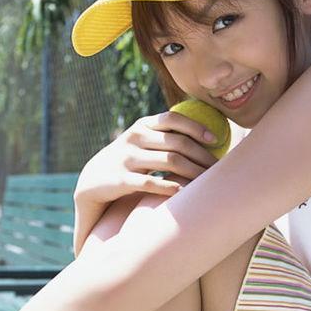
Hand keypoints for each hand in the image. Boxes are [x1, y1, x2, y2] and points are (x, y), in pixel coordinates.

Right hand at [72, 109, 219, 256]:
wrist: (93, 181)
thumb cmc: (128, 162)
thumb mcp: (141, 143)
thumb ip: (164, 137)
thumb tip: (205, 134)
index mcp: (141, 126)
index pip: (172, 119)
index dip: (196, 127)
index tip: (215, 139)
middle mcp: (134, 138)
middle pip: (177, 143)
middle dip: (201, 155)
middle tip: (218, 167)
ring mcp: (127, 158)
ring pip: (169, 162)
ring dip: (193, 172)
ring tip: (208, 181)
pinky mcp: (121, 179)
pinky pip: (152, 182)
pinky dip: (171, 187)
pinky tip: (185, 192)